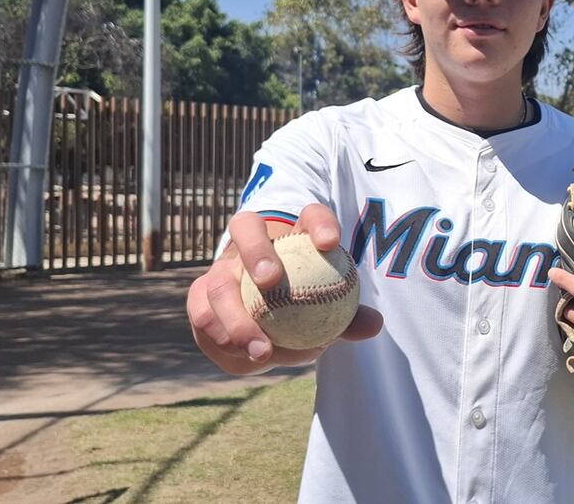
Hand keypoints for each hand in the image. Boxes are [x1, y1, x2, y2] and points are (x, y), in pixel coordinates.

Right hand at [186, 204, 382, 374]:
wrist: (262, 318)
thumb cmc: (304, 304)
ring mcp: (219, 268)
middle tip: (271, 282)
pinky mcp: (199, 299)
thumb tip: (374, 325)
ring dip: (237, 317)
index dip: (319, 222)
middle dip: (255, 250)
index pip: (308, 214)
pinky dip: (226, 341)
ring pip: (217, 284)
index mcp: (290, 232)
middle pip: (245, 228)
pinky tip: (249, 359)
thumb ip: (349, 315)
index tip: (331, 243)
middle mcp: (249, 241)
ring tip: (262, 348)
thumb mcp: (328, 307)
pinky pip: (204, 318)